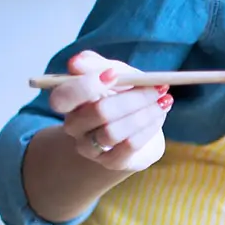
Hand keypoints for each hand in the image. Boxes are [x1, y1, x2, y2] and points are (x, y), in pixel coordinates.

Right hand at [49, 50, 172, 172]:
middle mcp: (75, 126)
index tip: (113, 74)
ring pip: (114, 132)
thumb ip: (97, 65)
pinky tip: (158, 116)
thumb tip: (76, 63)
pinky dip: (148, 128)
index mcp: (69, 101)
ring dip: (144, 113)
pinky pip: (129, 146)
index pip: (62, 97)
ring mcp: (91, 147)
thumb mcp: (115, 72)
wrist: (139, 125)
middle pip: (98, 113)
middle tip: (157, 88)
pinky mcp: (111, 162)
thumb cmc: (122, 94)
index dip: (86, 86)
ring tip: (162, 101)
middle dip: (133, 98)